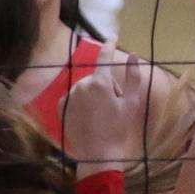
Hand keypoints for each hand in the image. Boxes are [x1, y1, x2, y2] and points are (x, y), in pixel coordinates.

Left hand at [61, 54, 151, 168]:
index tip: (112, 38)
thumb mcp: (132, 103)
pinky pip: (74, 98)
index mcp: (100, 82)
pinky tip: (87, 117)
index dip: (109, 46)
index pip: (104, 57)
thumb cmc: (118, 130)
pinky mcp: (61, 107)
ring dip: (94, 96)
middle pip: (97, 79)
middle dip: (107, 88)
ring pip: (85, 89)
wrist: (97, 155)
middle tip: (114, 107)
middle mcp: (81, 85)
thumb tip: (133, 56)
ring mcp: (69, 96)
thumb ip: (133, 77)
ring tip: (100, 116)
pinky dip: (80, 103)